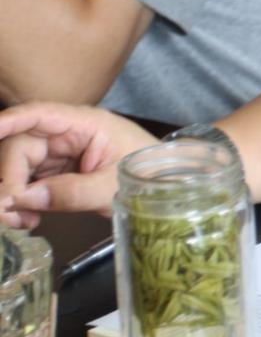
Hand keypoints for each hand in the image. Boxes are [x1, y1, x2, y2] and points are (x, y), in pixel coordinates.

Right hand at [0, 102, 157, 226]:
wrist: (168, 184)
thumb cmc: (150, 174)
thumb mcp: (113, 186)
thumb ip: (71, 192)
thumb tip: (23, 198)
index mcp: (86, 124)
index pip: (41, 114)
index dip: (9, 120)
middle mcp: (68, 134)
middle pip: (20, 147)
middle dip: (9, 179)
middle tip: (9, 213)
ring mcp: (61, 153)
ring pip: (19, 167)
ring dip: (13, 195)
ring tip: (22, 222)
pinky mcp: (58, 172)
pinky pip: (29, 183)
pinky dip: (23, 203)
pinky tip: (29, 221)